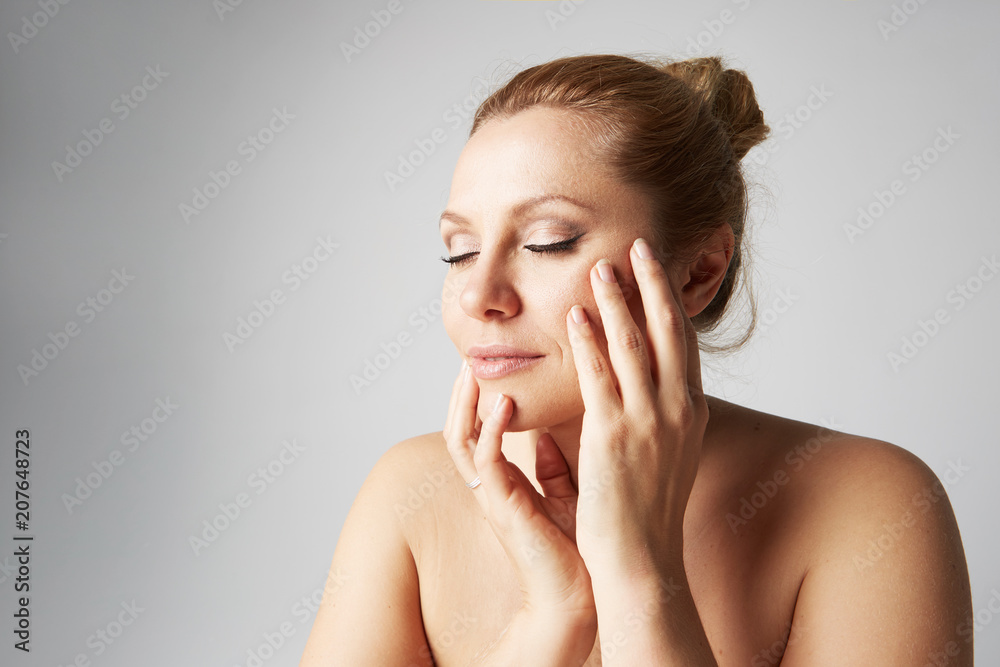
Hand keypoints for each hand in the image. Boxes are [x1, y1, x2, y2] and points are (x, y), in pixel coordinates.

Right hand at [443, 361, 597, 621]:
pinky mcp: (504, 507)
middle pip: (460, 431)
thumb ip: (556, 469)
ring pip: (461, 441)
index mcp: (506, 484)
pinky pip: (486, 461)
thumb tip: (552, 438)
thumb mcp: (567, 498)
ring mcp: (494, 497)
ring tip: (472, 374)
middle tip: (467, 361)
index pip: (480, 433)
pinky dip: (492, 429)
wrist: (582, 594)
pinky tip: (505, 405)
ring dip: (464, 406)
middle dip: (460, 396)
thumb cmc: (577, 550)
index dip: (479, 401)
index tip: (490, 368)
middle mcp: (492, 488)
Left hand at [567, 238, 709, 576]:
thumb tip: (642, 391)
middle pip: (667, 332)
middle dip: (652, 285)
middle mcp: (677, 411)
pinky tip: (578, 315)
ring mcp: (649, 422)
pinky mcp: (614, 436)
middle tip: (638, 245)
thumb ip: (656, 418)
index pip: (684, 345)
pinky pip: (601, 377)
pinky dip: (590, 342)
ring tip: (601, 267)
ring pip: (634, 346)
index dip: (670, 303)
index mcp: (691, 414)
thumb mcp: (665, 457)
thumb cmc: (647, 513)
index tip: (658, 270)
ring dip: (617, 302)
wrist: (642, 561)